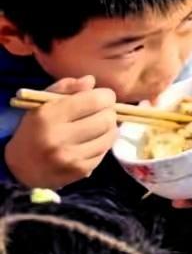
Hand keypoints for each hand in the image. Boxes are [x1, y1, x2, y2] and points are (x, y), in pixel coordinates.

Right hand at [3, 75, 117, 188]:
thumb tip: (91, 81)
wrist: (20, 166)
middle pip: (106, 119)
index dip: (105, 96)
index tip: (102, 96)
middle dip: (109, 112)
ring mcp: (70, 158)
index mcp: (50, 116)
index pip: (96, 101)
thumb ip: (66, 87)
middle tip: (102, 111)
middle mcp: (59, 139)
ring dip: (108, 128)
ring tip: (98, 125)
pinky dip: (102, 144)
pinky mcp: (78, 172)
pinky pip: (104, 153)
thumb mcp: (43, 102)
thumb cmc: (35, 128)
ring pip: (109, 137)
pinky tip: (92, 141)